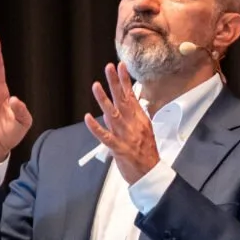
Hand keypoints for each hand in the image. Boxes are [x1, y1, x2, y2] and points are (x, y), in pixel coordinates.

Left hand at [85, 64, 160, 186]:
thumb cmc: (147, 152)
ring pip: (113, 114)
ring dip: (104, 100)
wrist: (150, 173)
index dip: (125, 80)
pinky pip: (105, 136)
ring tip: (96, 86)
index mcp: (139, 119)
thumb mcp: (145, 130)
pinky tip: (88, 118)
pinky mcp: (118, 148)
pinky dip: (96, 128)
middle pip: (122, 100)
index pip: (131, 96)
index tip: (120, 66)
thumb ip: (135, 116)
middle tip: (108, 68)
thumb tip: (128, 104)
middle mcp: (132, 124)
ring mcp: (125, 136)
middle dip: (115, 83)